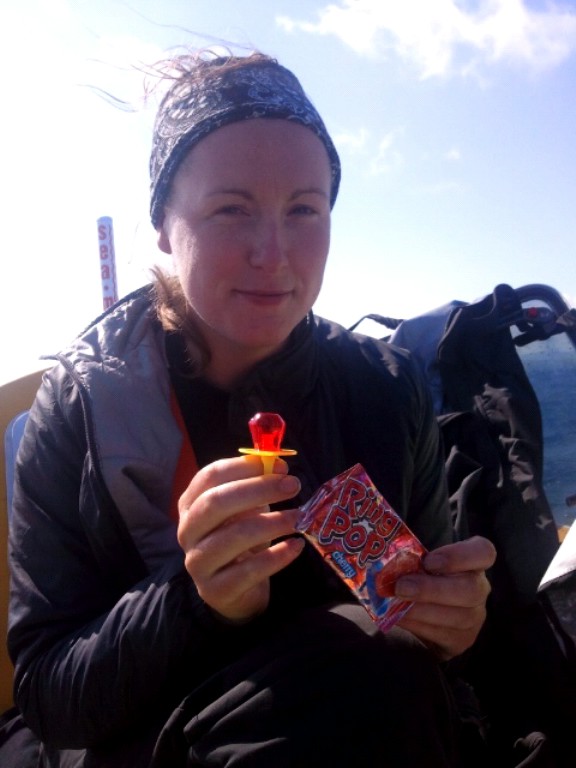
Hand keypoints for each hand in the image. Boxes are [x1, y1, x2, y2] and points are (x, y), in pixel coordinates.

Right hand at [177, 456, 303, 622]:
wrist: (234, 590)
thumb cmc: (240, 538)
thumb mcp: (245, 508)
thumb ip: (256, 486)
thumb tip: (278, 466)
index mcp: (191, 504)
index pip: (210, 476)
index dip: (245, 467)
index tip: (280, 466)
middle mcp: (187, 531)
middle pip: (216, 502)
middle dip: (258, 490)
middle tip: (292, 486)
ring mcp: (197, 563)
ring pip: (233, 536)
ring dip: (272, 523)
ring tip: (298, 518)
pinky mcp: (215, 591)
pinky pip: (248, 571)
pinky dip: (276, 557)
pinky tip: (295, 546)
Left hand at [395, 536, 496, 660]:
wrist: (428, 612)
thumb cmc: (424, 576)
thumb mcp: (422, 561)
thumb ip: (411, 556)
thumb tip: (381, 551)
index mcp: (474, 562)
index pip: (484, 552)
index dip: (458, 556)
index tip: (429, 561)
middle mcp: (479, 588)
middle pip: (470, 589)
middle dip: (432, 589)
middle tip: (401, 587)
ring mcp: (474, 617)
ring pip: (458, 616)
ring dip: (422, 610)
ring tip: (395, 604)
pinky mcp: (461, 640)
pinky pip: (443, 635)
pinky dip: (417, 625)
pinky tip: (398, 617)